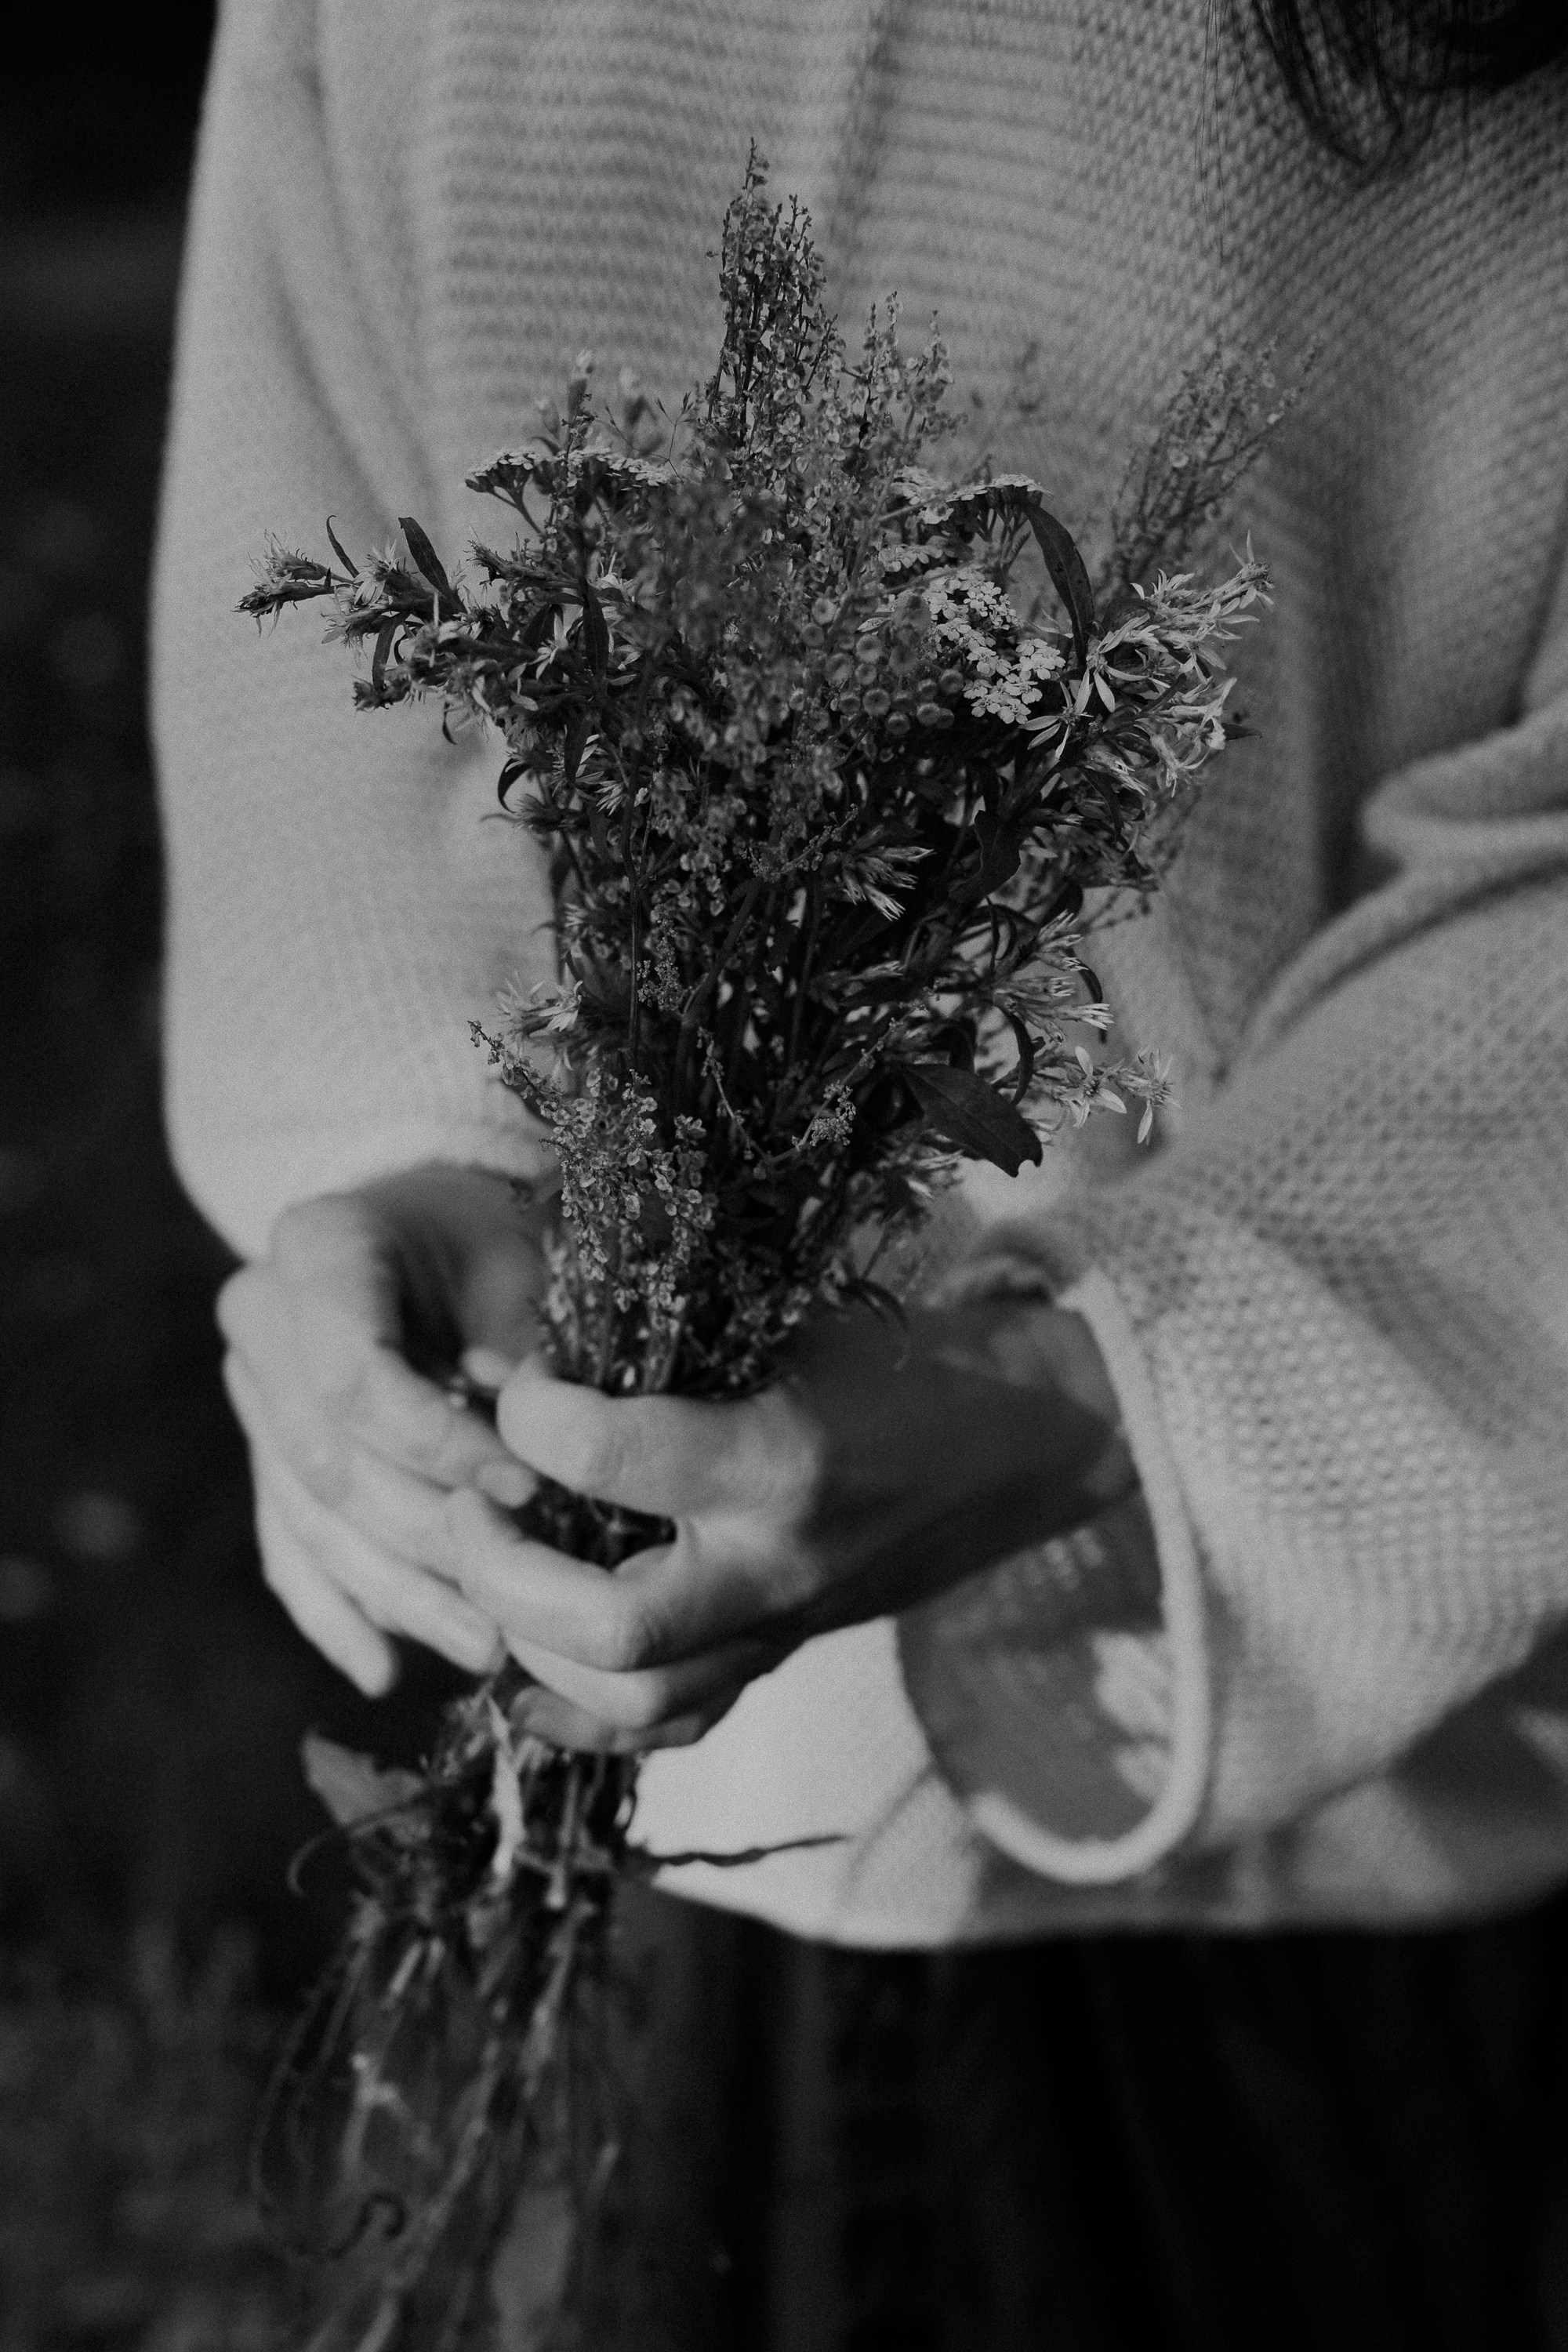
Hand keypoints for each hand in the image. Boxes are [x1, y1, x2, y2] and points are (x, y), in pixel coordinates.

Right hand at [217, 1162, 551, 1693]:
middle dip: (429, 1540)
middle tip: (516, 1601)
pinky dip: (336, 1612)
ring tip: (483, 1649)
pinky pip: (287, 1545)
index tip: (528, 1487)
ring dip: (396, 1595)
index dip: (439, 1447)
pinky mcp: (262, 1453)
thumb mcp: (523, 1264)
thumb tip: (539, 1465)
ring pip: (311, 1518)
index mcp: (315, 1248)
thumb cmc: (495, 1240)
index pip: (355, 1378)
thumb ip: (525, 1355)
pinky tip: (384, 1669)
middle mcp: (259, 1320)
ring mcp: (251, 1392)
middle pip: (330, 1462)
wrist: (436, 1225)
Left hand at [445, 1298, 1134, 1750]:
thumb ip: (656, 1340)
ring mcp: (783, 1630)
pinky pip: (668, 1735)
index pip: (607, 1454)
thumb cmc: (899, 1359)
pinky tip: (522, 1676)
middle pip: (610, 1626)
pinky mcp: (780, 1664)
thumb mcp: (785, 1319)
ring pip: (631, 1702)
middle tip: (472, 1503)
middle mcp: (778, 1566)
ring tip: (495, 1570)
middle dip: (503, 1570)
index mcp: (780, 1460)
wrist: (1019, 1445)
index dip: (529, 1412)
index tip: (521, 1382)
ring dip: (531, 1646)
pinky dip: (578, 1718)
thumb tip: (503, 1353)